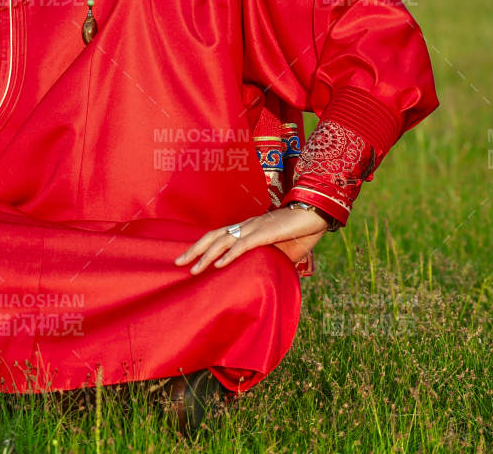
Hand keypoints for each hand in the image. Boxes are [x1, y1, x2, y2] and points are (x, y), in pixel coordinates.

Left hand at [173, 204, 330, 274]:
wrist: (316, 214)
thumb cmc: (299, 232)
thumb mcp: (280, 252)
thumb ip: (268, 261)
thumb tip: (263, 278)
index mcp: (247, 229)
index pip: (218, 237)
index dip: (201, 247)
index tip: (187, 258)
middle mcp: (246, 226)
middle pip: (213, 236)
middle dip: (194, 250)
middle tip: (177, 262)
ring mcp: (254, 228)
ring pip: (224, 240)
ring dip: (206, 255)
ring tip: (193, 269)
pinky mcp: (265, 233)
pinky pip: (244, 244)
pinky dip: (230, 254)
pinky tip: (220, 264)